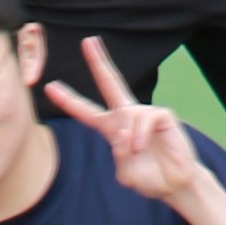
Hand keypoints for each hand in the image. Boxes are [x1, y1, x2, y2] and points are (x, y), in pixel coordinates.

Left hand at [49, 34, 200, 207]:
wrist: (175, 183)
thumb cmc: (149, 178)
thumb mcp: (126, 174)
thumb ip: (119, 156)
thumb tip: (123, 132)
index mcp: (112, 129)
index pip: (86, 112)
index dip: (68, 100)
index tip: (50, 87)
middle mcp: (126, 116)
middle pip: (110, 82)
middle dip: (98, 61)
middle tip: (87, 41)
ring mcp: (144, 114)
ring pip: (128, 117)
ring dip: (129, 139)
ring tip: (137, 152)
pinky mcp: (162, 115)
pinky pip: (145, 120)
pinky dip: (140, 136)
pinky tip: (142, 147)